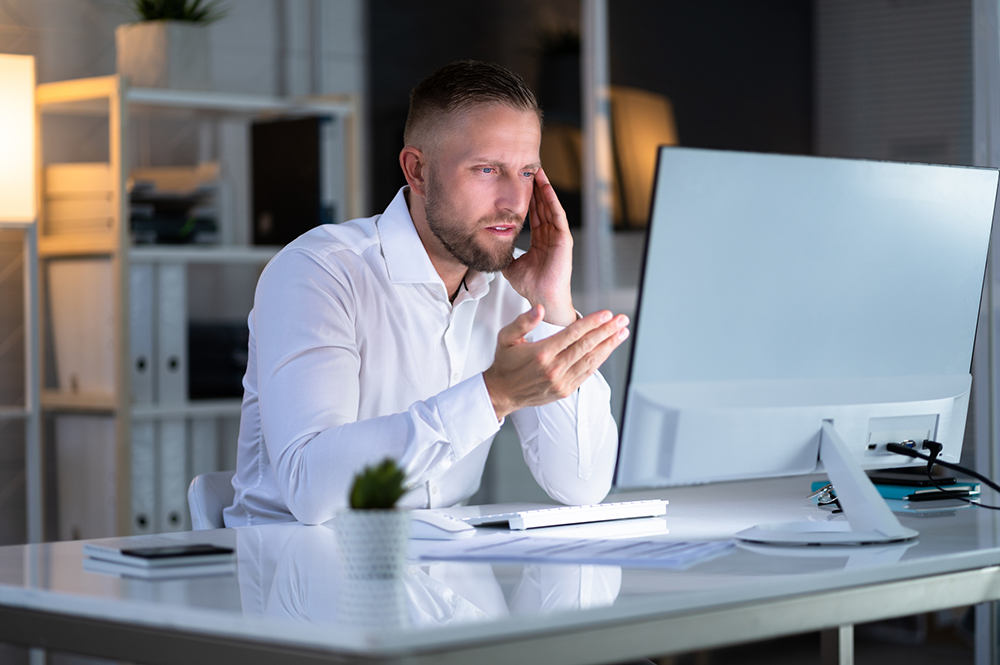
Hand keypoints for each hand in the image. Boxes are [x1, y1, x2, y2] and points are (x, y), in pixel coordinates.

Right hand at [482, 305, 629, 419]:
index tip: (607, 314)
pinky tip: (608, 349)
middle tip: (622, 319)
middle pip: (587, 346)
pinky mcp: (565, 390)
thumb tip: (540, 309)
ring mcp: (561, 381)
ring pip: (591, 360)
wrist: (502, 393)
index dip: (592, 323)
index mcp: (541, 353)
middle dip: (607, 331)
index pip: (573, 334)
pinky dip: (600, 360)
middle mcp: (554, 369)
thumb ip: (523, 321)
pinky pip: (587, 373)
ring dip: (609, 345)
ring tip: (622, 333)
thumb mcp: (506, 337)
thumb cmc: (505, 362)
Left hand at [503, 167, 575, 325]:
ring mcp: (558, 236)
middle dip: (536, 188)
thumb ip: (504, 254)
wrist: (541, 298)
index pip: (534, 214)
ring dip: (545, 189)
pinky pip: (558, 216)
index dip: (528, 198)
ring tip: (538, 172)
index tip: (519, 183)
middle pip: (542, 206)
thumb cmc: (530, 285)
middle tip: (529, 169)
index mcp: (540, 240)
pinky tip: (546, 188)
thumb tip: (490, 247)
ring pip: (550, 206)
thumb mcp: (511, 265)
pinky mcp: (563, 239)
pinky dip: (552, 201)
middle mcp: (550, 235)